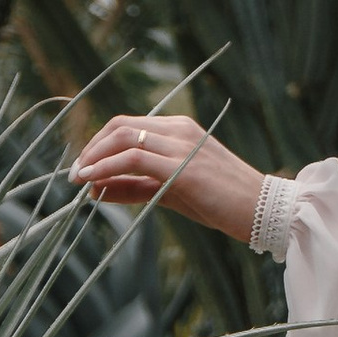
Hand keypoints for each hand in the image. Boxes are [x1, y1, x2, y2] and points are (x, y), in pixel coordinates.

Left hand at [71, 114, 265, 240]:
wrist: (263, 210)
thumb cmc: (222, 203)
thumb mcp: (172, 193)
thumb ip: (136, 187)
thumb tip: (96, 190)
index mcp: (180, 129)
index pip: (128, 126)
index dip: (99, 144)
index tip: (83, 167)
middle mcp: (179, 130)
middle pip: (120, 126)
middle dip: (91, 148)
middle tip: (75, 173)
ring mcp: (181, 145)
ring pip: (123, 138)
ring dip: (93, 158)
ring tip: (78, 179)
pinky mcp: (183, 166)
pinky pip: (133, 159)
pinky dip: (107, 168)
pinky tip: (92, 182)